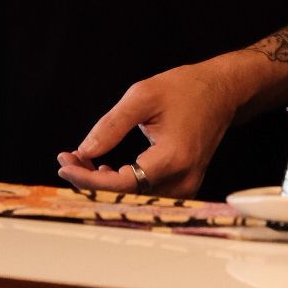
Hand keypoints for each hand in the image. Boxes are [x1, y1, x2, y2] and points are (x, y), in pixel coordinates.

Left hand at [57, 59, 246, 199]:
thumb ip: (111, 125)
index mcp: (173, 157)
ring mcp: (187, 186)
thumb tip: (84, 151)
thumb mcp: (142, 95)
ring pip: (136, 199)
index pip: (123, 183)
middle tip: (67, 162)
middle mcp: (183, 179)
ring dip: (105, 186)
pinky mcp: (185, 185)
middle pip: (127, 196)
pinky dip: (123, 185)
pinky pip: (148, 195)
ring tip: (82, 162)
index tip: (65, 164)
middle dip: (90, 182)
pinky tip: (107, 169)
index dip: (89, 179)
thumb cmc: (185, 89)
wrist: (221, 91)